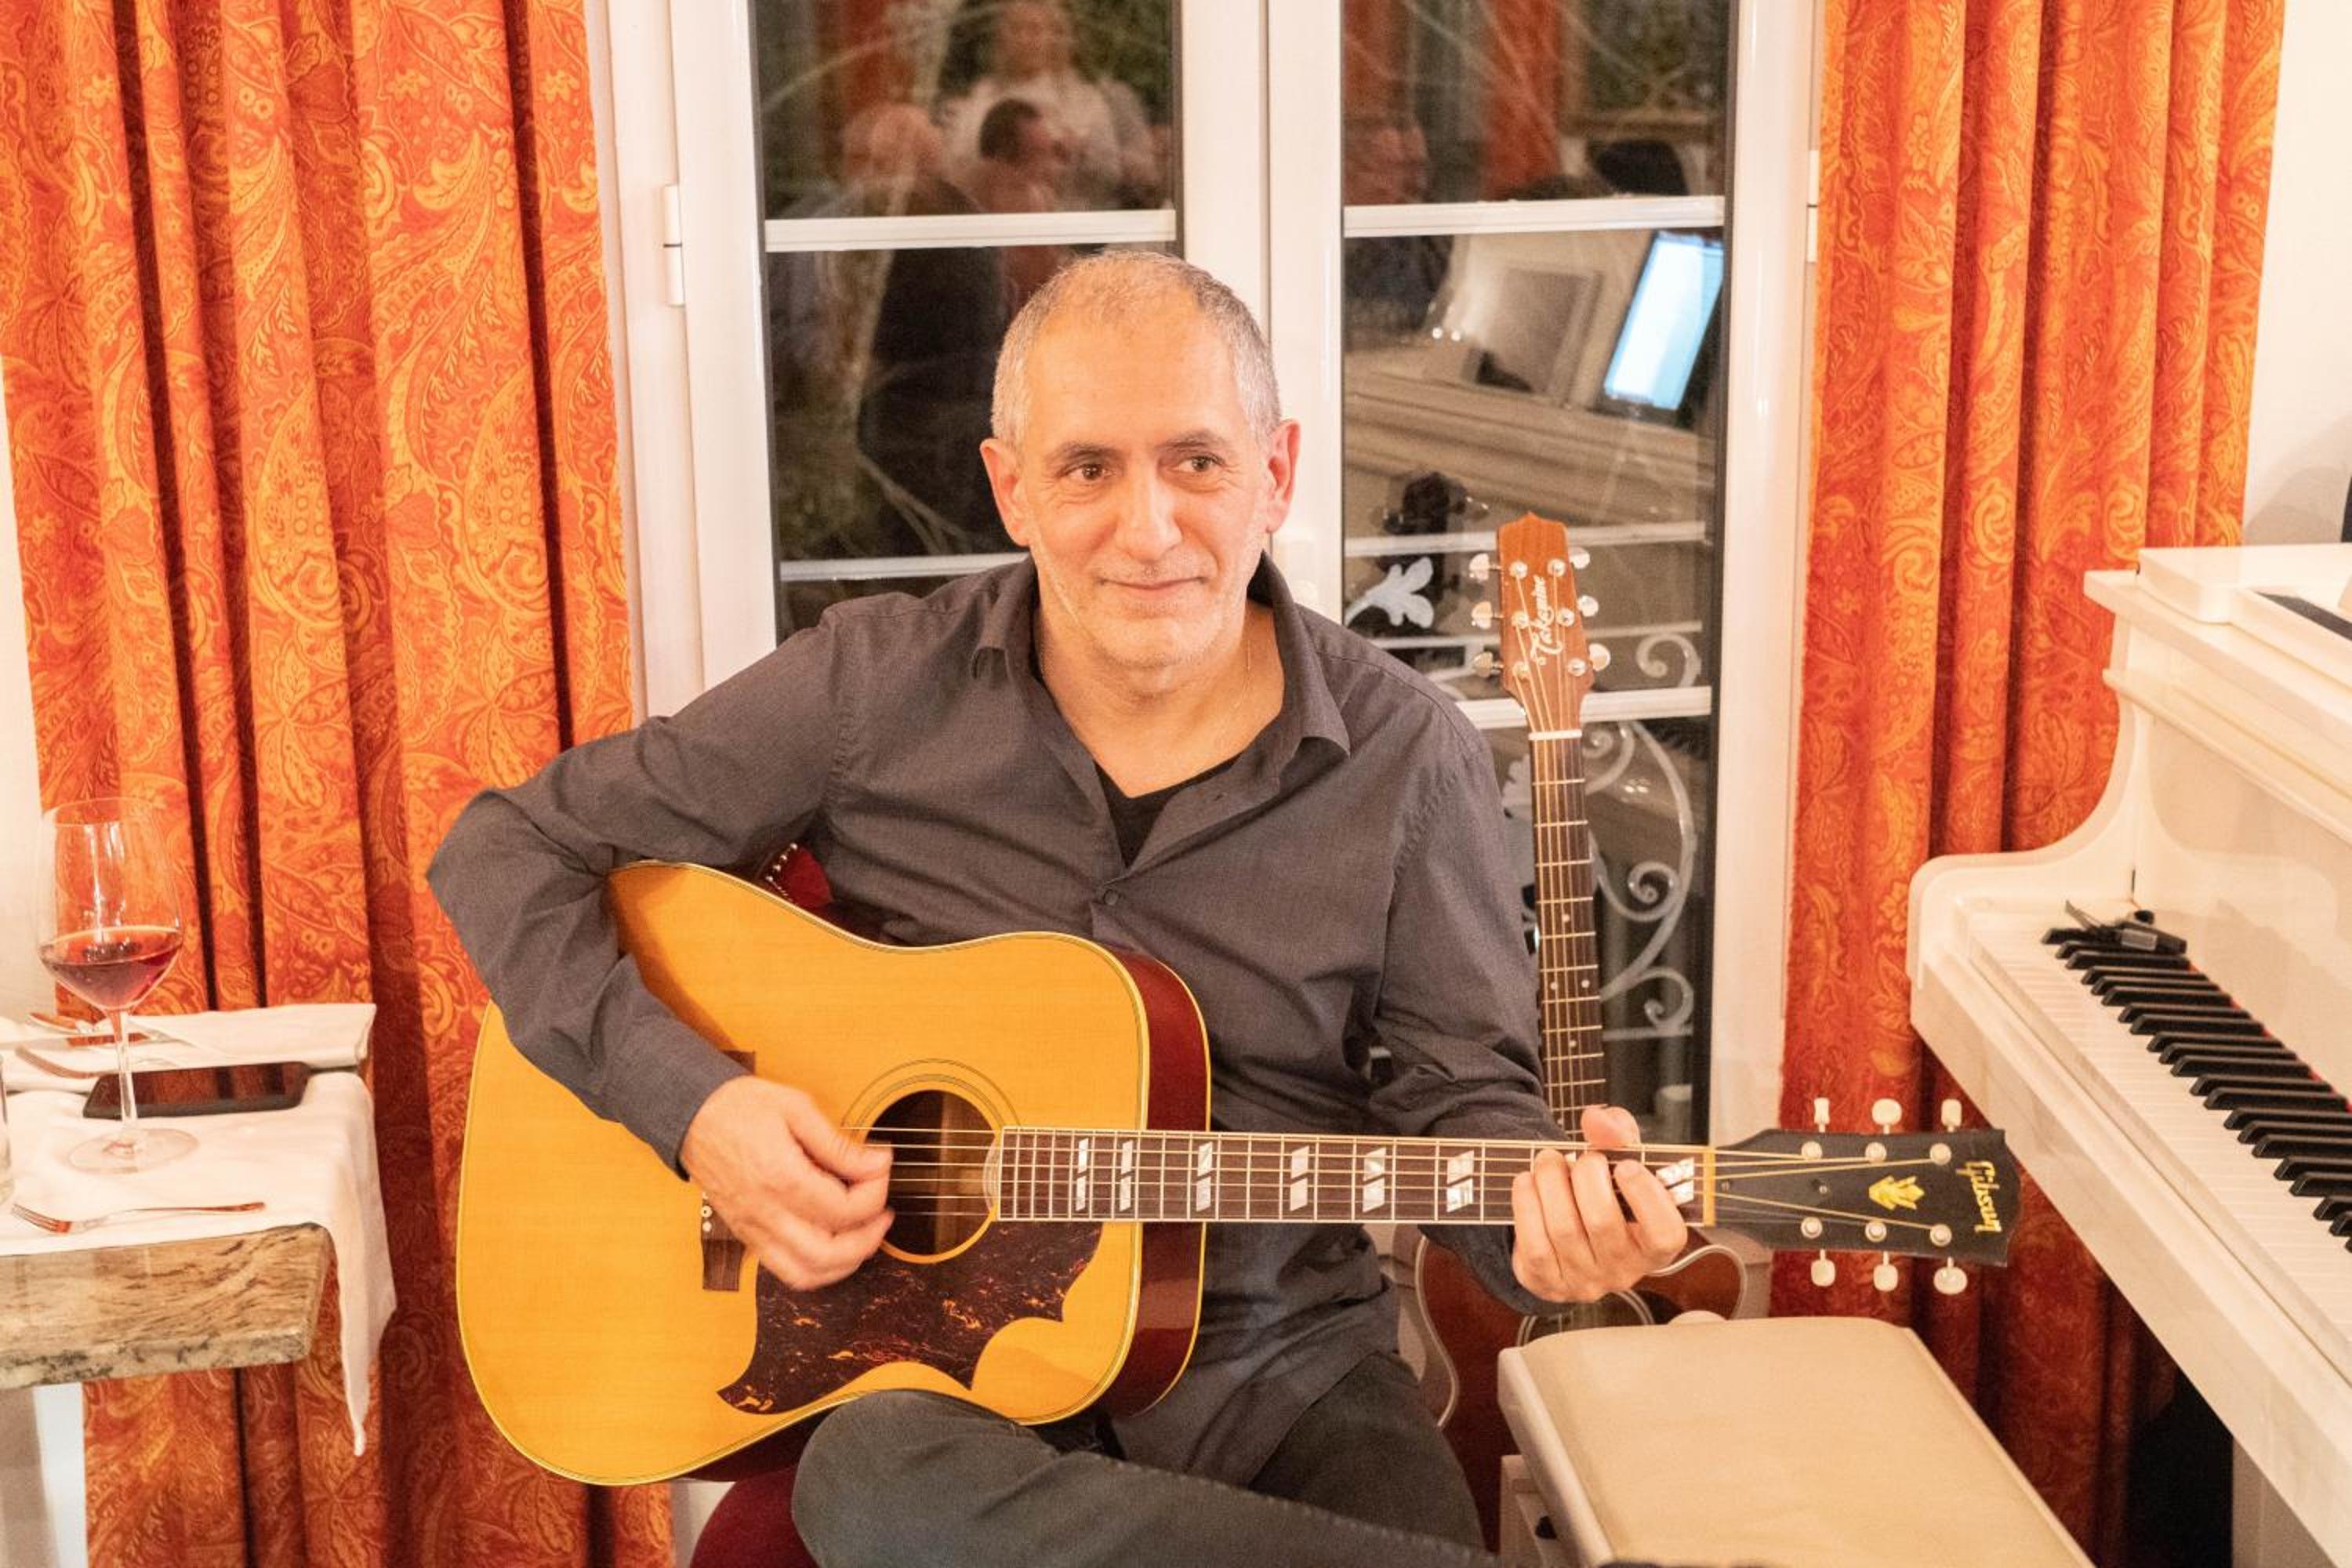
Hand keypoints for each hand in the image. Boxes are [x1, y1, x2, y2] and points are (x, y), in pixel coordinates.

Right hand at [679, 1076, 892, 1289]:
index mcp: (780, 1177)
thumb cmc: (740, 1107)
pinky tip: (834, 1246)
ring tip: (864, 1234)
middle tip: (883, 1213)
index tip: (881, 1166)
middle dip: (867, 1239)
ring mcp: (754, 1229)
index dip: (875, 1191)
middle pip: (828, 1253)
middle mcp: (766, 1212)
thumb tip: (876, 1164)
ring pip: (806, 1272)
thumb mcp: (796, 1108)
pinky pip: (785, 1270)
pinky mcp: (747, 1234)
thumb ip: (837, 1144)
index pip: (844, 1208)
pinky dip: (817, 1269)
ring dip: (845, 1263)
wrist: (692, 1115)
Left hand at [1510, 1104, 1686, 1303]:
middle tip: (1582, 1158)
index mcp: (1655, 1246)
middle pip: (1603, 1221)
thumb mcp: (1620, 1161)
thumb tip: (1596, 1119)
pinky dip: (1526, 1204)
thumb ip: (1618, 1134)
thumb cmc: (1604, 1193)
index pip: (1665, 1234)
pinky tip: (1527, 1182)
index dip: (1647, 1196)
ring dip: (1550, 1182)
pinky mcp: (1547, 1282)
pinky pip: (1534, 1244)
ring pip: (1563, 1229)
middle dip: (1587, 1175)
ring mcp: (1584, 1281)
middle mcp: (1623, 1271)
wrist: (1564, 1230)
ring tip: (1548, 1160)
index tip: (1626, 1166)